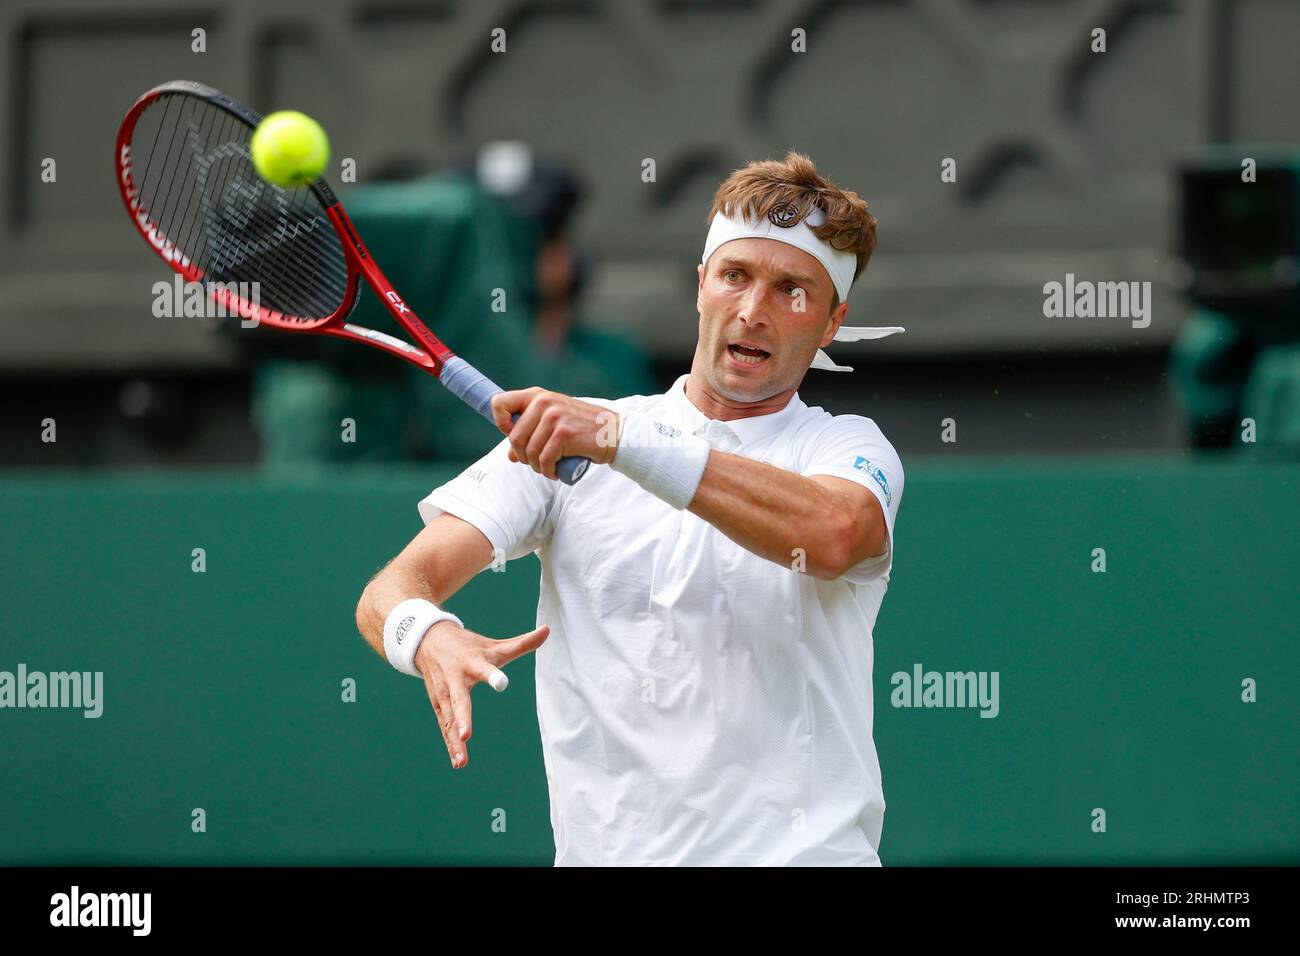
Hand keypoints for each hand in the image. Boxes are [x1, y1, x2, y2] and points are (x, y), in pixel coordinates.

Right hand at [413, 619, 549, 768]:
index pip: (484, 668)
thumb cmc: (468, 645)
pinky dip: (450, 744)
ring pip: (448, 719)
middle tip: (466, 735)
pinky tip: (458, 761)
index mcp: (471, 662)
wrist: (427, 639)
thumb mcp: (493, 644)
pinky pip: (444, 726)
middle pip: (459, 700)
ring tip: (462, 761)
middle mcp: (454, 679)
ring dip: (454, 740)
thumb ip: (521, 642)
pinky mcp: (438, 704)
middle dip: (461, 717)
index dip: (492, 675)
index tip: (502, 683)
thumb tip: (548, 630)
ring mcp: (443, 694)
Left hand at [490, 387, 619, 478]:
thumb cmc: (583, 429)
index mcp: (537, 395)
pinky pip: (544, 460)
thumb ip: (531, 432)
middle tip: (537, 461)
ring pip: (529, 452)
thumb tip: (511, 455)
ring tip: (549, 466)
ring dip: (537, 467)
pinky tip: (556, 471)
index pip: (499, 402)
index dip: (501, 424)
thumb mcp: (554, 421)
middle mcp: (543, 402)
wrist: (615, 433)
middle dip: (523, 456)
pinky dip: (548, 471)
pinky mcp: (564, 434)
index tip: (513, 435)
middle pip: (514, 438)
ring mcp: (554, 417)